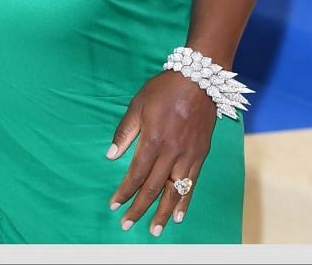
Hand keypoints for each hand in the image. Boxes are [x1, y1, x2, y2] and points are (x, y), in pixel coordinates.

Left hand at [107, 71, 217, 235]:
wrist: (199, 81)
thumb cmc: (163, 90)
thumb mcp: (137, 106)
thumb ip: (125, 132)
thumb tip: (111, 155)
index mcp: (153, 141)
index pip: (135, 174)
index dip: (124, 192)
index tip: (114, 205)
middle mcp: (172, 153)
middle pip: (153, 188)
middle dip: (140, 208)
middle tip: (127, 225)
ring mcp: (189, 156)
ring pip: (174, 191)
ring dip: (163, 212)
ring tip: (155, 230)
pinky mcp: (201, 155)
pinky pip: (192, 183)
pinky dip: (185, 201)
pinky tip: (179, 215)